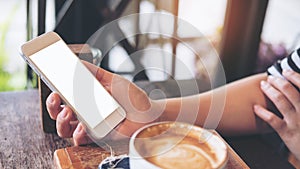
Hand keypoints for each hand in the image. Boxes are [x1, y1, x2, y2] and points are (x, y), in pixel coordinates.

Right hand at [46, 61, 160, 144]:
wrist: (148, 113)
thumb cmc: (132, 97)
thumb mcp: (112, 80)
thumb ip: (95, 72)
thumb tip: (79, 62)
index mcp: (86, 99)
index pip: (64, 99)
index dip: (54, 96)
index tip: (53, 90)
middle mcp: (85, 113)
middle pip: (59, 114)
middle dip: (52, 108)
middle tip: (56, 100)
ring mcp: (90, 126)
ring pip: (65, 129)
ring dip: (61, 121)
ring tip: (68, 112)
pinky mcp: (97, 137)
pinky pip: (80, 139)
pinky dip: (78, 134)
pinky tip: (83, 127)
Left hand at [254, 70, 299, 160]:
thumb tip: (292, 88)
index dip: (294, 76)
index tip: (285, 71)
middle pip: (289, 91)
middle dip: (277, 81)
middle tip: (270, 78)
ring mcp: (297, 122)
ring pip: (280, 101)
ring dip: (269, 91)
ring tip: (263, 85)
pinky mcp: (288, 133)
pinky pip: (272, 120)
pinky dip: (262, 112)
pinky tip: (255, 107)